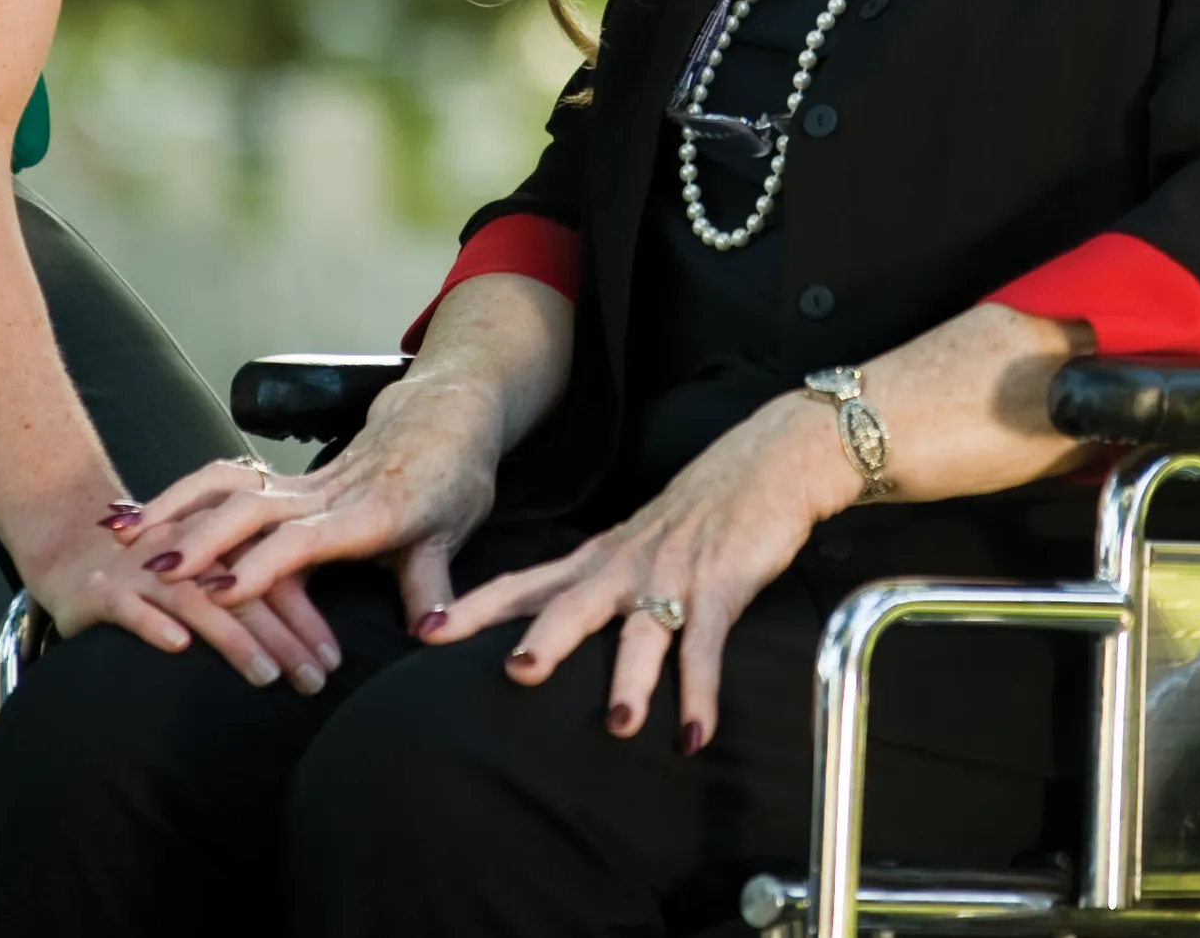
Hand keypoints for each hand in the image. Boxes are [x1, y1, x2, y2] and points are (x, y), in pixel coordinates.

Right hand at [19, 493, 345, 695]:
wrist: (73, 546)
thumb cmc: (160, 567)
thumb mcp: (210, 568)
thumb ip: (257, 589)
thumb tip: (317, 641)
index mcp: (220, 536)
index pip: (274, 576)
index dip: (306, 617)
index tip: (334, 661)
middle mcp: (187, 547)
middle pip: (244, 590)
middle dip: (283, 638)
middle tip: (315, 681)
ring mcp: (143, 567)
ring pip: (195, 599)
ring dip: (233, 638)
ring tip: (265, 676)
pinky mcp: (102, 589)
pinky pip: (129, 606)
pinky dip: (154, 624)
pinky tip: (179, 649)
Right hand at [126, 375, 511, 638]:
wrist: (448, 414)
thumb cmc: (450, 483)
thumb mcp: (447, 537)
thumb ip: (430, 586)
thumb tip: (430, 634)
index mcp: (365, 512)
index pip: (304, 539)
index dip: (261, 566)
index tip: (219, 593)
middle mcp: (323, 492)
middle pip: (251, 508)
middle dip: (201, 538)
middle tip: (158, 571)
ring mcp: (300, 481)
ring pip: (227, 485)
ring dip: (175, 507)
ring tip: (124, 536)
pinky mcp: (287, 478)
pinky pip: (224, 479)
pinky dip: (179, 496)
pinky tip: (138, 521)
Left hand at [423, 391, 852, 752]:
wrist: (770, 463)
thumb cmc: (703, 508)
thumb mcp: (637, 540)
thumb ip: (600, 579)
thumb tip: (559, 624)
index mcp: (599, 558)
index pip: (525, 582)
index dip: (478, 608)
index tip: (429, 632)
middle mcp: (625, 567)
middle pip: (573, 605)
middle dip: (542, 639)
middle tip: (513, 673)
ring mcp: (673, 577)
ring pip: (643, 632)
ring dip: (631, 681)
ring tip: (618, 726)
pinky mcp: (721, 588)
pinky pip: (707, 647)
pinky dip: (701, 694)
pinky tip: (694, 735)